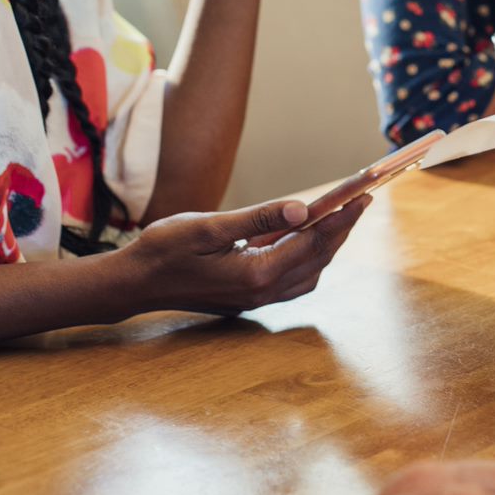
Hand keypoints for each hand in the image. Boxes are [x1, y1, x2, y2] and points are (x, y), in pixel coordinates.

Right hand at [121, 196, 368, 314]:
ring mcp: (256, 299)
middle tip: (359, 200)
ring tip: (337, 216)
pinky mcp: (248, 297)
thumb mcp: (209, 226)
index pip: (313, 243)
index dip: (341, 218)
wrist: (133, 283)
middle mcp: (262, 292)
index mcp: (256, 274)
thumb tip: (303, 208)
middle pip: (317, 259)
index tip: (362, 196)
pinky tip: (302, 237)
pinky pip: (291, 279)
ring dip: (325, 245)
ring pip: (308, 272)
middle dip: (340, 229)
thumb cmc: (164, 249)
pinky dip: (305, 258)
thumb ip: (259, 218)